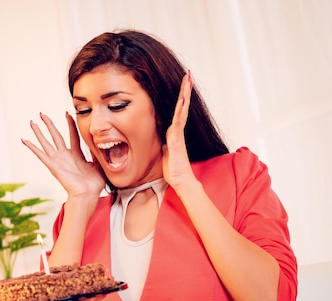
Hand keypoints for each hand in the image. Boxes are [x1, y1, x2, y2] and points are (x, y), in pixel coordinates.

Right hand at [22, 112, 104, 199]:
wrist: (88, 194)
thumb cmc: (94, 183)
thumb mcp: (98, 164)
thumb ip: (95, 153)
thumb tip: (97, 142)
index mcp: (77, 155)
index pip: (72, 135)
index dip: (70, 124)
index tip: (67, 113)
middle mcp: (65, 156)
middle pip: (55, 135)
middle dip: (49, 124)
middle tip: (42, 114)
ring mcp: (58, 161)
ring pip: (46, 143)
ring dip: (39, 132)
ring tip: (32, 122)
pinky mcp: (53, 166)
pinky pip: (40, 155)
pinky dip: (32, 147)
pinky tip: (24, 140)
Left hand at [162, 71, 197, 194]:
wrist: (181, 180)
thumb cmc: (173, 169)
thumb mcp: (163, 152)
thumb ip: (162, 143)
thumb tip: (158, 139)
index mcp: (173, 132)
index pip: (177, 111)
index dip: (180, 97)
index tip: (183, 84)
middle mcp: (177, 130)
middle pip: (182, 106)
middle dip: (185, 90)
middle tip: (189, 75)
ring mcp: (178, 134)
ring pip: (182, 110)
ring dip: (185, 95)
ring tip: (188, 80)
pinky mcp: (177, 139)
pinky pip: (178, 122)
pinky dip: (181, 110)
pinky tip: (182, 100)